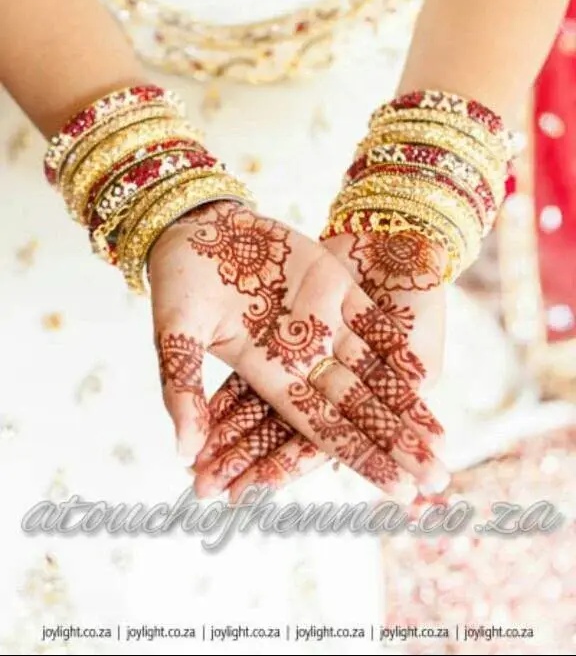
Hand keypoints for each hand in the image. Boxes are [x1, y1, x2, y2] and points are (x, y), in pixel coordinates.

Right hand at [148, 201, 446, 497]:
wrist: (196, 224)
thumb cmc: (177, 279)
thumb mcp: (175, 333)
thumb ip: (181, 387)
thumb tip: (183, 452)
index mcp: (267, 373)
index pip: (320, 426)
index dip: (359, 456)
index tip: (397, 492)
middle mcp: (301, 355)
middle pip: (357, 408)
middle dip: (395, 444)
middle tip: (437, 481)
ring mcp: (322, 320)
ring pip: (374, 372)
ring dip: (406, 405)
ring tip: (442, 442)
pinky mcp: (336, 286)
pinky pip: (376, 323)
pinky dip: (400, 347)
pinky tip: (427, 377)